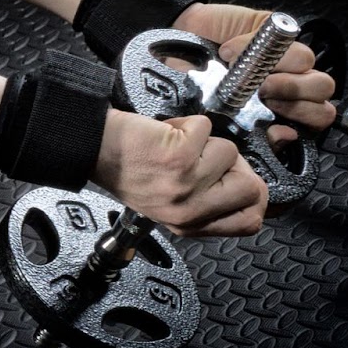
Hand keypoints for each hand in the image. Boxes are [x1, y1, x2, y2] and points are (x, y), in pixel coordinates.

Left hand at [92, 109, 268, 236]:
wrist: (94, 149)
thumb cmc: (127, 169)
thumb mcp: (169, 202)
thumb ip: (206, 202)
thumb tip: (248, 187)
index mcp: (189, 224)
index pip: (248, 222)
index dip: (253, 197)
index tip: (240, 180)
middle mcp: (188, 210)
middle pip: (252, 189)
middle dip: (233, 164)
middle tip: (205, 156)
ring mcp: (186, 184)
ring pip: (229, 152)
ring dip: (203, 140)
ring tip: (174, 145)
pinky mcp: (179, 157)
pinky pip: (205, 128)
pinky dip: (186, 123)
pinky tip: (164, 134)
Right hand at [172, 2, 337, 143]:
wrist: (171, 51)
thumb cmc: (192, 88)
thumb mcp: (216, 117)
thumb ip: (249, 133)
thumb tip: (283, 136)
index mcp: (281, 109)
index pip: (317, 117)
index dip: (303, 117)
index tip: (272, 115)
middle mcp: (287, 83)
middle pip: (322, 90)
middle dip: (294, 93)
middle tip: (263, 92)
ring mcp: (284, 57)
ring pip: (309, 62)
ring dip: (279, 70)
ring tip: (249, 72)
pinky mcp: (273, 30)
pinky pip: (282, 37)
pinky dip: (253, 45)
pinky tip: (230, 52)